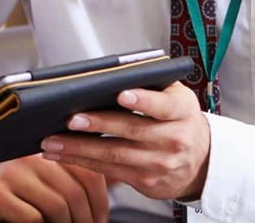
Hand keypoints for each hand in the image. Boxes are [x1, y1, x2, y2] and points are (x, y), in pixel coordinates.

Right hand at [0, 154, 108, 222]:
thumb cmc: (8, 199)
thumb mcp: (40, 189)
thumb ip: (67, 186)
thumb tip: (105, 200)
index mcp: (45, 153)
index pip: (86, 171)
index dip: (100, 202)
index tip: (100, 220)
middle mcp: (29, 158)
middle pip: (74, 191)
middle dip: (86, 220)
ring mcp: (12, 174)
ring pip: (57, 205)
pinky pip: (34, 218)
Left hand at [40, 82, 209, 201]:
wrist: (202, 159)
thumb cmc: (179, 118)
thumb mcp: (175, 95)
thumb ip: (149, 83)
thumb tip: (108, 74)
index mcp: (181, 111)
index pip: (162, 104)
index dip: (142, 100)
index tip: (120, 93)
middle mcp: (174, 139)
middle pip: (131, 130)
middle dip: (98, 124)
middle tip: (71, 118)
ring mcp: (160, 163)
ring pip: (114, 154)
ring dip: (79, 148)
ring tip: (53, 140)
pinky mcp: (146, 181)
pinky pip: (109, 170)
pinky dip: (82, 162)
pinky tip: (61, 154)